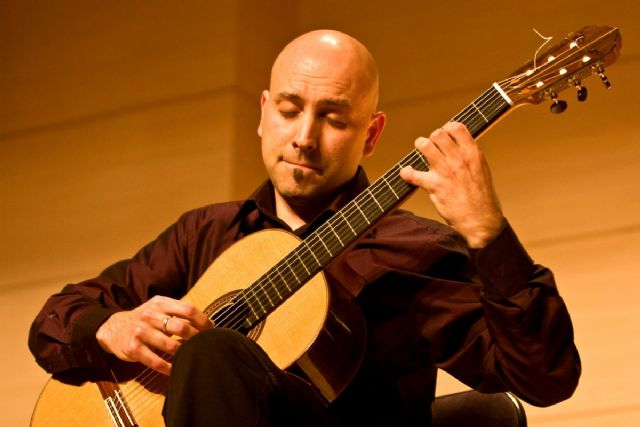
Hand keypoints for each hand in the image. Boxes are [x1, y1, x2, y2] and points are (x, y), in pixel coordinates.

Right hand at [96, 295, 212, 374]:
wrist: (113, 328)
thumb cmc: (145, 319)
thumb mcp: (158, 307)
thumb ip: (177, 311)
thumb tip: (205, 322)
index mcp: (160, 303)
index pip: (188, 309)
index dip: (203, 320)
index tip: (210, 330)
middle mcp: (150, 315)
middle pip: (181, 327)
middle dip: (196, 338)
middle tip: (203, 345)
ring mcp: (141, 332)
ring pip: (170, 346)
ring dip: (184, 353)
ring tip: (192, 356)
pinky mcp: (133, 349)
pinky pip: (156, 361)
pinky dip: (169, 368)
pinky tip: (176, 370)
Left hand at [400, 122, 504, 247]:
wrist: (480, 220)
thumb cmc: (481, 196)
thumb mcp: (481, 169)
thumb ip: (469, 155)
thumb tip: (456, 144)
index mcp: (472, 153)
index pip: (456, 127)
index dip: (447, 128)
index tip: (444, 135)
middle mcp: (459, 159)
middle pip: (437, 134)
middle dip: (432, 138)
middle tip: (431, 146)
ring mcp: (446, 171)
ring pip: (424, 146)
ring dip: (419, 147)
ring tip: (420, 153)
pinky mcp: (434, 186)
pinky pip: (412, 174)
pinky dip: (406, 173)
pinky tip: (406, 173)